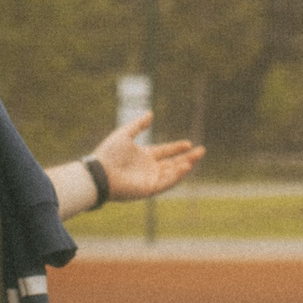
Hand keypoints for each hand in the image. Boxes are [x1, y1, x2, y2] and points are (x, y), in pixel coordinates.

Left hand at [89, 112, 203, 207]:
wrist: (100, 171)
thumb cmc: (109, 153)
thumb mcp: (125, 134)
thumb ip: (138, 125)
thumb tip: (150, 113)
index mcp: (144, 156)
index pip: (165, 152)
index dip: (176, 148)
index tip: (188, 143)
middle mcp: (149, 168)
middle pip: (172, 163)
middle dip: (187, 158)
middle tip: (202, 151)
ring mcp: (150, 179)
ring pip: (172, 173)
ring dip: (185, 166)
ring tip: (196, 157)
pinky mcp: (149, 189)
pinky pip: (166, 182)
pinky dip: (176, 175)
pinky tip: (185, 166)